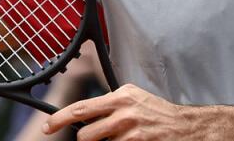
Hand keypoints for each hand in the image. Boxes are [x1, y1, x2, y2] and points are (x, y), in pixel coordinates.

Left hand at [44, 84, 199, 139]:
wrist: (186, 127)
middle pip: (85, 135)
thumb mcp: (133, 98)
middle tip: (101, 138)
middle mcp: (123, 112)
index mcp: (120, 96)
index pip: (80, 108)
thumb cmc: (157, 114)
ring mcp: (130, 132)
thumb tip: (84, 115)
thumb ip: (110, 104)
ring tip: (124, 138)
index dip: (59, 119)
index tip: (47, 126)